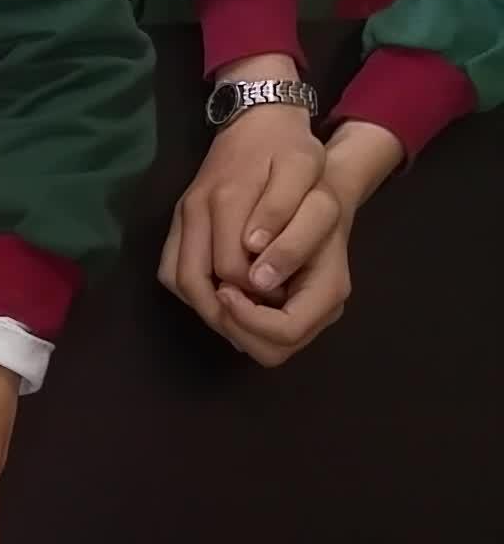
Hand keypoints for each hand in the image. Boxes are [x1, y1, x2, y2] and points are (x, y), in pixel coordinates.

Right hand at [159, 54, 323, 322]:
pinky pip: (169, 267)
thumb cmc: (289, 145)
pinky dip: (189, 289)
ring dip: (202, 304)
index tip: (279, 300)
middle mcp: (194, 211)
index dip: (254, 294)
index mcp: (226, 200)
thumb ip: (284, 211)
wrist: (257, 114)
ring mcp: (181, 215)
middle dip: (226, 307)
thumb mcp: (304, 169)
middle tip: (259, 315)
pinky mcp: (178, 217)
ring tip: (237, 314)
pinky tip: (216, 294)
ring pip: (176, 278)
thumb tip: (255, 254)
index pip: (230, 270)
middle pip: (195, 281)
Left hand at [213, 121, 401, 365]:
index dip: (249, 317)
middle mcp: (315, 315)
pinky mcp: (272, 313)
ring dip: (224, 320)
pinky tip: (215, 284)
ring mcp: (297, 318)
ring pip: (249, 346)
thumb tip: (258, 283)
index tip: (226, 288)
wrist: (312, 191)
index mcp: (329, 294)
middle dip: (234, 325)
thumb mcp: (312, 207)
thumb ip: (290, 247)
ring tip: (214, 287)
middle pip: (266, 352)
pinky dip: (221, 313)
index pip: (285, 334)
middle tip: (216, 291)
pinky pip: (238, 331)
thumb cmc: (315, 194)